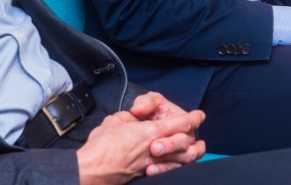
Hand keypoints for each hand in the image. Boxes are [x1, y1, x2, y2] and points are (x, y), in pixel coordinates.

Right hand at [76, 95, 205, 184]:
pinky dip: (174, 166)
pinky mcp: (143, 175)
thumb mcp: (116, 120)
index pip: (179, 124)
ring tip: (196, 150)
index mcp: (150, 132)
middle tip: (198, 134)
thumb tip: (136, 119)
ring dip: (189, 155)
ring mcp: (151, 164)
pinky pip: (165, 170)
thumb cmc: (101, 144)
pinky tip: (175, 164)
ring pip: (179, 160)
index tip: (199, 115)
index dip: (192, 118)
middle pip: (185, 143)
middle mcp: (155, 149)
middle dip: (193, 137)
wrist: (91, 170)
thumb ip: (131, 118)